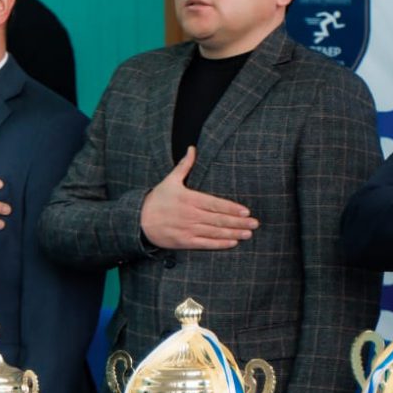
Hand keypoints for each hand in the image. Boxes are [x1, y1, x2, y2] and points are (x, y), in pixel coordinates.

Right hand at [140, 147, 258, 249]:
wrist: (138, 220)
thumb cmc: (157, 199)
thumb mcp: (170, 180)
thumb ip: (184, 166)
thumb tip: (192, 148)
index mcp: (189, 199)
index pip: (215, 204)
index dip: (231, 208)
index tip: (246, 211)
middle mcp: (190, 214)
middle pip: (218, 219)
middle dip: (238, 222)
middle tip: (254, 223)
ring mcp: (187, 229)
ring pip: (214, 232)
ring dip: (233, 233)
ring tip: (248, 233)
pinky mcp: (184, 241)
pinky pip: (205, 243)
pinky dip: (219, 243)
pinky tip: (233, 242)